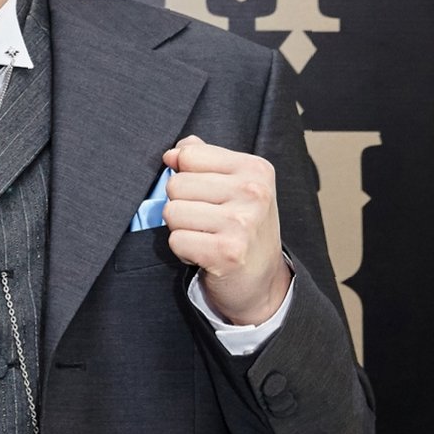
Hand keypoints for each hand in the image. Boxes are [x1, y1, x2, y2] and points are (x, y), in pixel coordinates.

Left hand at [161, 135, 291, 325]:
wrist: (262, 281)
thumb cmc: (242, 230)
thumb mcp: (234, 186)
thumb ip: (203, 161)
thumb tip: (172, 152)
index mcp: (255, 169)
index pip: (189, 154)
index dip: (186, 177)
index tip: (207, 196)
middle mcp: (253, 192)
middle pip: (176, 184)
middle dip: (182, 206)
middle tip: (207, 223)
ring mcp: (242, 222)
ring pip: (172, 212)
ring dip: (181, 230)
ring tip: (206, 238)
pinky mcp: (227, 252)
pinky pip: (176, 240)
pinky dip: (183, 251)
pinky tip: (205, 255)